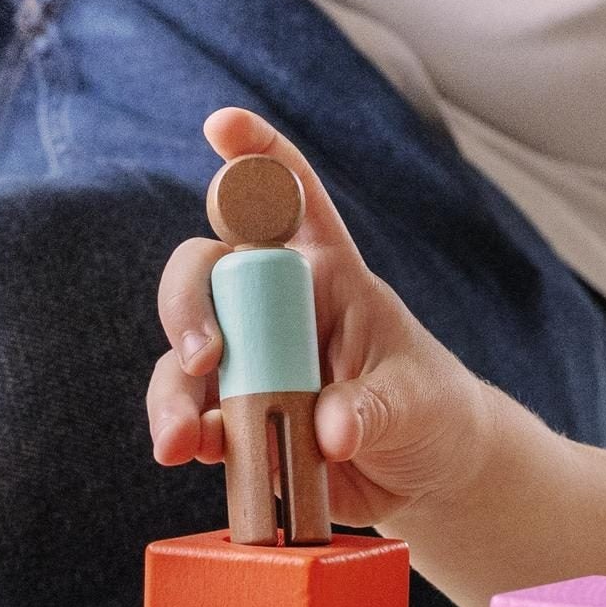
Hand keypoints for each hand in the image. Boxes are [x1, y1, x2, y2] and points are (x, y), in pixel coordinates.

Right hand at [143, 108, 513, 529]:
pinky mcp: (234, 414)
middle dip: (189, 304)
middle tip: (205, 357)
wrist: (427, 480)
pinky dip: (182, 432)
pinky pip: (189, 412)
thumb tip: (330, 429)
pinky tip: (190, 453)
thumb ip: (375, 408)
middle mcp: (277, 306)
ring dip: (173, 391)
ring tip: (181, 441)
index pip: (290, 196)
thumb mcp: (419, 404)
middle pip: (208, 271)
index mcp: (328, 272)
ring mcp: (250, 360)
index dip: (257, 156)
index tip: (220, 126)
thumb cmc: (433, 413)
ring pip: (185, 349)